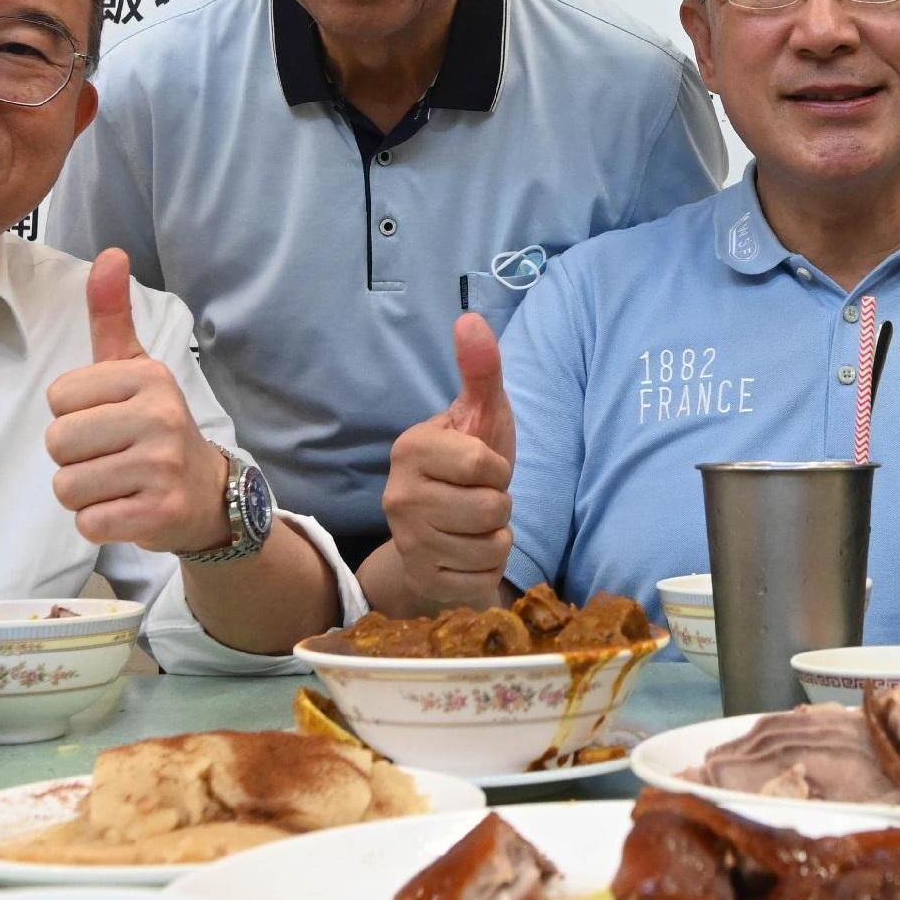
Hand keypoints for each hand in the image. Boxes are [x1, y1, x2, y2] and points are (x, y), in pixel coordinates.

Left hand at [46, 249, 230, 554]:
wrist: (208, 494)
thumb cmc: (154, 426)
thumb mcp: (135, 369)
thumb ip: (112, 316)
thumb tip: (109, 254)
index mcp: (149, 377)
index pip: (58, 398)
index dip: (73, 414)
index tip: (108, 420)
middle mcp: (160, 417)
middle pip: (58, 442)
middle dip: (74, 457)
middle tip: (110, 456)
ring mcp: (162, 467)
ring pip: (68, 486)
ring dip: (84, 493)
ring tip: (118, 483)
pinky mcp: (160, 513)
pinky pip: (89, 522)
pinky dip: (99, 522)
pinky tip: (126, 508)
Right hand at [381, 312, 515, 609]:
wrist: (440, 533)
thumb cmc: (467, 467)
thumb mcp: (480, 415)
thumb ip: (480, 369)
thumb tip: (471, 318)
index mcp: (411, 449)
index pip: (485, 465)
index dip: (498, 469)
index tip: (481, 469)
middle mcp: (399, 496)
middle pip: (492, 509)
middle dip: (500, 506)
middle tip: (479, 500)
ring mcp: (407, 542)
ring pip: (492, 546)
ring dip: (496, 539)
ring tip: (474, 527)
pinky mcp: (422, 580)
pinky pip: (483, 581)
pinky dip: (487, 571)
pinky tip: (467, 556)